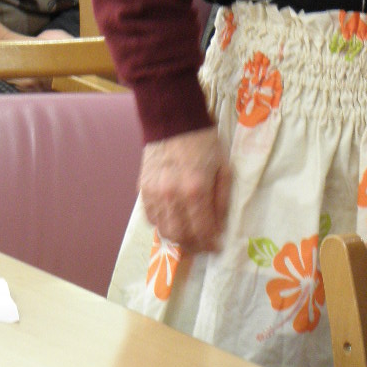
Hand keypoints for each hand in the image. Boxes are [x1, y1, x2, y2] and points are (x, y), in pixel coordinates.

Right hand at [139, 126, 231, 254]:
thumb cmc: (205, 142)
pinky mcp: (142, 189)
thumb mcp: (223, 167)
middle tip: (202, 245)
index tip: (216, 246)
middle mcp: (172, 196)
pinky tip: (172, 221)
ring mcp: (154, 193)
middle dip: (193, 246)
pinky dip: (161, 225)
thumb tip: (219, 227)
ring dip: (176, 238)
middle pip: (179, 236)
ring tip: (188, 236)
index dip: (210, 243)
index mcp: (195, 190)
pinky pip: (150, 217)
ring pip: (162, 230)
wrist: (174, 120)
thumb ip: (221, 199)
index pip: (201, 230)